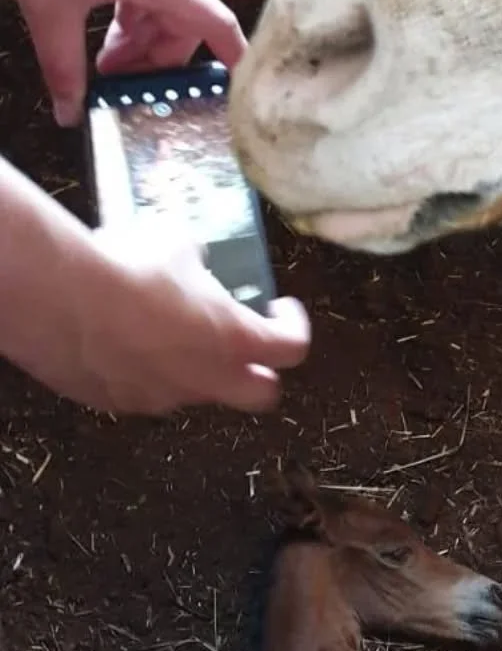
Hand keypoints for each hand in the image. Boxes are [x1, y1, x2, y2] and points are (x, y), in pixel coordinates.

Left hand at [0, 0, 246, 124]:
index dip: (233, 58)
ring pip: (162, 4)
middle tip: (118, 83)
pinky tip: (101, 23)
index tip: (239, 87)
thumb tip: (70, 110)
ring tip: (102, 59)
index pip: (215, 24)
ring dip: (139, 36)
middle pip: (184, 22)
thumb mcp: (47, 8)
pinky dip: (132, 10)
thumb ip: (63, 66)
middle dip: (155, 58)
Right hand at [14, 215, 310, 415]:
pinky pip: (145, 392)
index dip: (293, 327)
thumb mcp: (181, 247)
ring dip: (197, 369)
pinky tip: (124, 341)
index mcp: (235, 340)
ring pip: (197, 392)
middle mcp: (206, 379)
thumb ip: (201, 261)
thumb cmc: (133, 267)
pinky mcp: (118, 403)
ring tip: (172, 333)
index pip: (292, 348)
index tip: (281, 308)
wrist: (60, 299)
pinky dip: (147, 373)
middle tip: (247, 343)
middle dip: (260, 371)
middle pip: (259, 393)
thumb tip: (197, 259)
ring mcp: (161, 397)